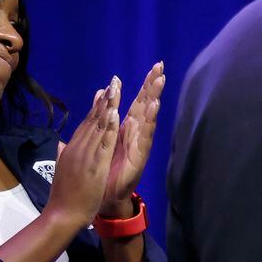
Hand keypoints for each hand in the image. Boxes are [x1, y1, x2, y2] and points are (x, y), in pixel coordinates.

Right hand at [46, 83, 119, 230]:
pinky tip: (116, 114)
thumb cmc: (65, 195)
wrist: (62, 214)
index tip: (105, 90)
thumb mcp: (64, 168)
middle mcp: (78, 147)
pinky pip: (104, 143)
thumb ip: (65, 154)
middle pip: (92, 119)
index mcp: (73, 148)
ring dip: (108, 106)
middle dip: (105, 99)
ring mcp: (86, 154)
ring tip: (116, 88)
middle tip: (114, 80)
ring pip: (98, 126)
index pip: (86, 123)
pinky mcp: (94, 164)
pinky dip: (109, 128)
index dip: (97, 106)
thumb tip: (63, 145)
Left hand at [100, 62, 165, 216]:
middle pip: (146, 104)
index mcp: (127, 127)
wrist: (104, 197)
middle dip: (152, 85)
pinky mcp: (140, 156)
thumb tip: (102, 93)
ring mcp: (140, 144)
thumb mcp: (102, 138)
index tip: (155, 65)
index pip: (138, 100)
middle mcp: (136, 133)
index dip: (145, 83)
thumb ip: (104, 116)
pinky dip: (149, 122)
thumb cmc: (105, 169)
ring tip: (159, 82)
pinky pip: (145, 136)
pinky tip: (153, 108)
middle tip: (160, 66)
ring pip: (148, 117)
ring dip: (153, 99)